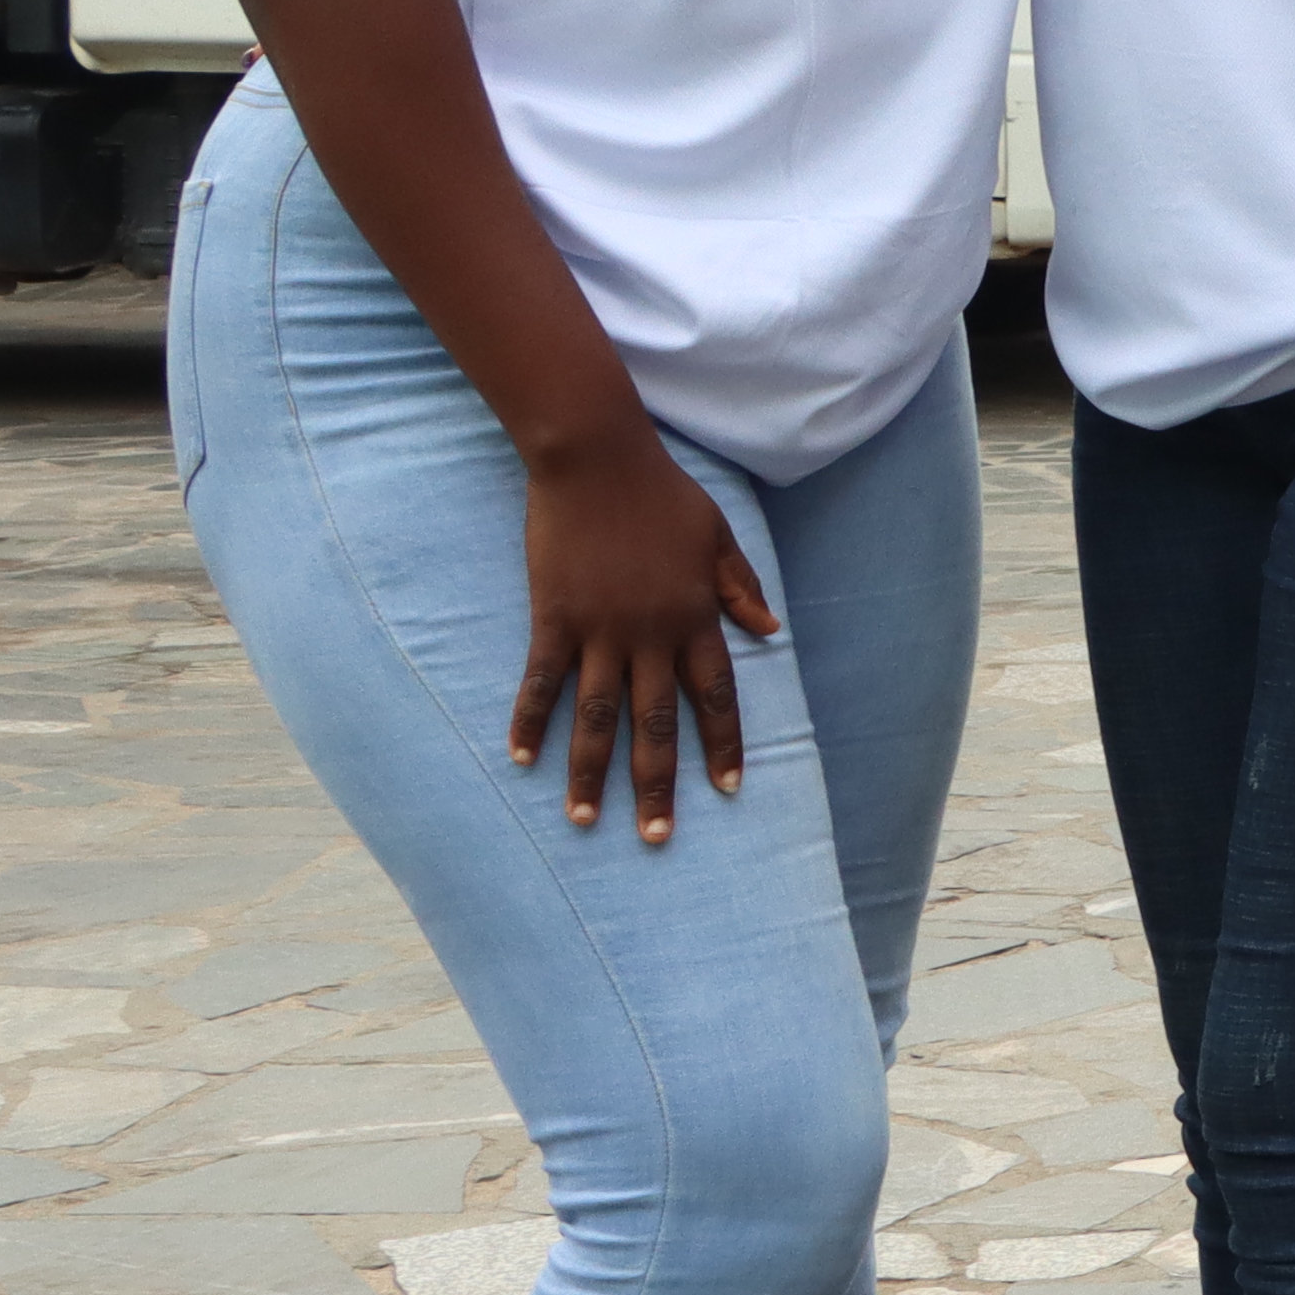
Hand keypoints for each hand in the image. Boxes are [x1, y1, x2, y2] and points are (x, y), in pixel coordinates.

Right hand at [510, 428, 771, 845]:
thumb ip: (741, 588)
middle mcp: (651, 634)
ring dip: (592, 772)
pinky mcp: (553, 617)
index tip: (727, 790)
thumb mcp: (718, 536)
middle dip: (658, 784)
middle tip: (656, 837)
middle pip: (657, 724)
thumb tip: (771, 634)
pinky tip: (522, 760)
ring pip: (598, 717)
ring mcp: (599, 629)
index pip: (716, 697)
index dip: (723, 745)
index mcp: (696, 617)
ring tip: (585, 820)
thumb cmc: (661, 493)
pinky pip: (542, 681)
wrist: (596, 457)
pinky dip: (530, 721)